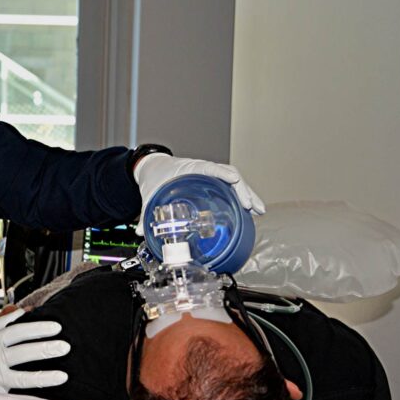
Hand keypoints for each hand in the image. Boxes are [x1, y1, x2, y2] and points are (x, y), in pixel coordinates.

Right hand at [0, 310, 69, 392]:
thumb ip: (3, 322)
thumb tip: (23, 310)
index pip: (19, 331)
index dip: (38, 328)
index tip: (56, 327)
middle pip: (24, 352)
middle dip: (45, 349)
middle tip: (65, 346)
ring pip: (23, 377)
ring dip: (44, 376)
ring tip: (63, 376)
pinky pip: (16, 394)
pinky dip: (30, 394)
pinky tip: (47, 396)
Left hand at [133, 154, 264, 234]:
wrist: (154, 168)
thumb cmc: (155, 177)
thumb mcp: (149, 195)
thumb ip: (146, 213)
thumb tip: (140, 232)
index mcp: (189, 168)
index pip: (208, 167)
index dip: (221, 173)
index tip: (233, 180)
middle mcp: (203, 170)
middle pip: (229, 174)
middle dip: (243, 189)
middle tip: (252, 206)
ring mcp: (210, 176)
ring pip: (234, 182)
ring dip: (248, 195)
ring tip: (259, 210)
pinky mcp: (212, 183)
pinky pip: (230, 188)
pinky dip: (241, 197)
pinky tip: (250, 211)